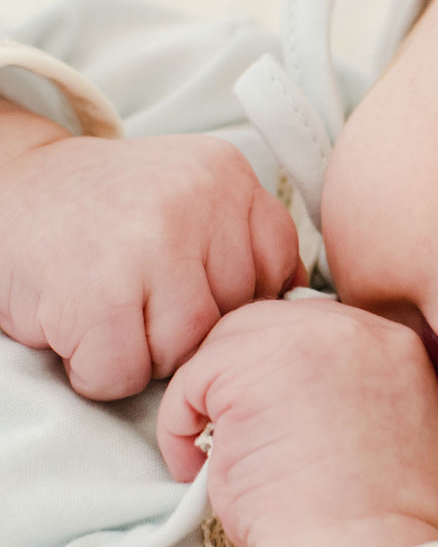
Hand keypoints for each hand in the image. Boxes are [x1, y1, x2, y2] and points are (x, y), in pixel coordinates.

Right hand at [0, 123, 302, 398]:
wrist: (10, 190)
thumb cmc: (110, 212)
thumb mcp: (191, 195)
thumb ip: (245, 234)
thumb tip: (299, 300)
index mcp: (228, 174)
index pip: (277, 265)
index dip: (234, 295)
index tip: (191, 288)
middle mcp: (198, 200)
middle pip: (232, 313)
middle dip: (187, 327)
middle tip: (139, 301)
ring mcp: (149, 243)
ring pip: (185, 348)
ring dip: (144, 353)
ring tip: (110, 314)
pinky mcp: (97, 292)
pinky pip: (125, 372)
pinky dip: (99, 371)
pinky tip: (80, 330)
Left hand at [157, 298, 437, 546]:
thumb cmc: (367, 518)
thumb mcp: (391, 428)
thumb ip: (361, 386)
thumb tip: (301, 386)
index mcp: (398, 344)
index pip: (322, 327)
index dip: (286, 369)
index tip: (272, 414)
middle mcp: (359, 328)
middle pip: (275, 320)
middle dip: (245, 372)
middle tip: (233, 430)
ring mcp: (308, 337)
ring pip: (232, 338)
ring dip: (213, 392)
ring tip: (216, 452)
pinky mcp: (253, 363)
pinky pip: (194, 376)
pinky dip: (180, 422)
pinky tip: (197, 466)